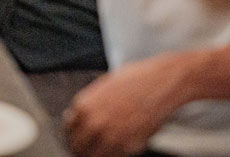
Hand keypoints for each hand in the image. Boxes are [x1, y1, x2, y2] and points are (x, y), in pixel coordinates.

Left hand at [64, 54, 195, 156]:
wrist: (162, 83)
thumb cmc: (133, 80)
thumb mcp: (101, 87)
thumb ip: (87, 104)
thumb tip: (74, 117)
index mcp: (84, 106)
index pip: (68, 130)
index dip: (70, 134)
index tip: (74, 137)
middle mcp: (95, 124)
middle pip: (77, 146)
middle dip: (78, 147)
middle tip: (81, 148)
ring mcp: (113, 137)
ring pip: (94, 156)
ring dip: (94, 153)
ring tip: (97, 150)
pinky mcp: (131, 146)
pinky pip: (115, 156)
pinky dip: (113, 153)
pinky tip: (115, 146)